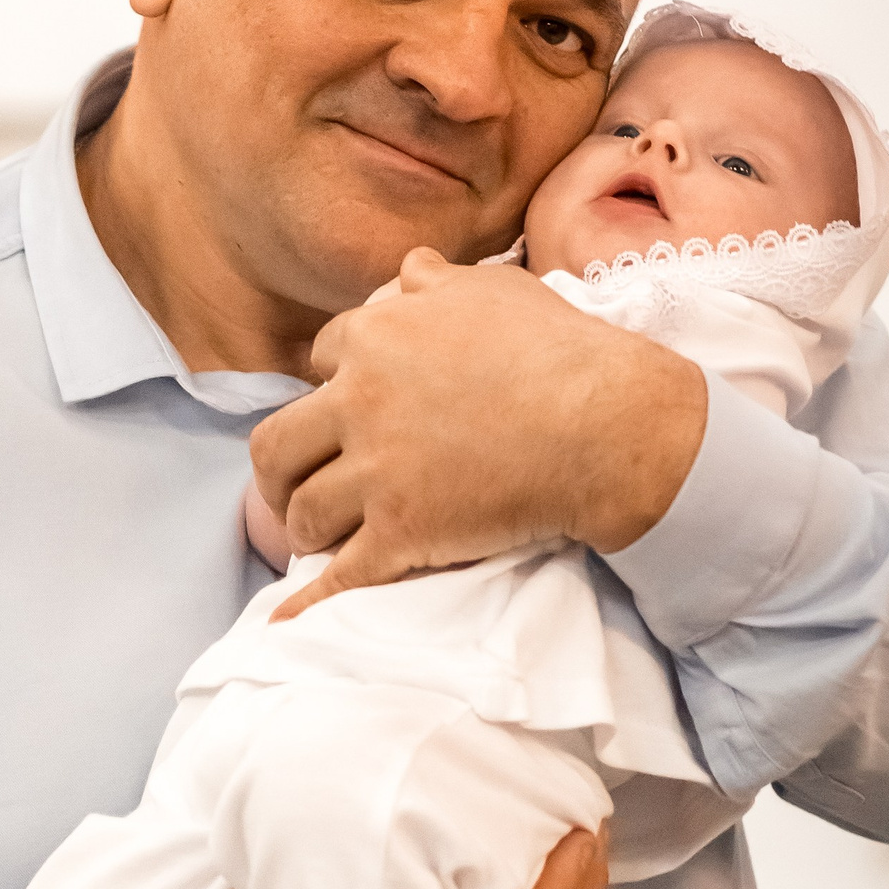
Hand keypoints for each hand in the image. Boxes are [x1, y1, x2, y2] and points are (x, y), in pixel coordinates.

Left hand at [251, 247, 705, 618]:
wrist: (609, 426)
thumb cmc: (561, 351)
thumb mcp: (494, 291)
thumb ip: (437, 282)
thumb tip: (407, 271)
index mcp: (374, 338)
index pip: (319, 360)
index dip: (332, 385)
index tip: (347, 410)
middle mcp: (360, 402)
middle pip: (279, 445)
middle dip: (282, 470)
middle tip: (296, 484)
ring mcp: (377, 472)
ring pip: (303, 512)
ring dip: (306, 526)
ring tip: (322, 536)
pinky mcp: (401, 533)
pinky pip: (340, 575)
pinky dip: (310, 600)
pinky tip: (289, 618)